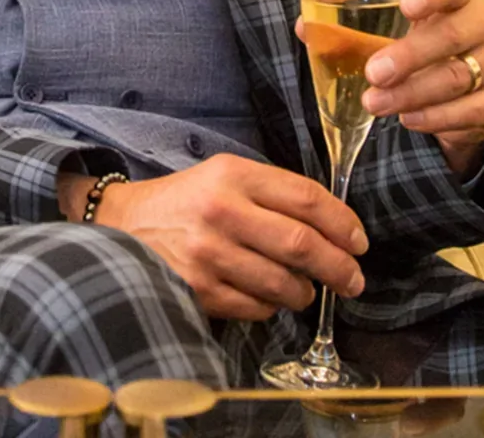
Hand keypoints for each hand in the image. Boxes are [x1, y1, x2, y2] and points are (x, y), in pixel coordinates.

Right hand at [69, 156, 368, 321]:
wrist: (123, 224)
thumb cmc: (187, 202)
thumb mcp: (225, 176)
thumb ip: (274, 193)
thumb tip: (336, 227)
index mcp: (234, 175)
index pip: (307, 198)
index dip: (343, 223)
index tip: (360, 243)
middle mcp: (222, 211)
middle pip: (302, 244)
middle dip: (339, 267)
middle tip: (353, 280)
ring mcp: (209, 253)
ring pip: (284, 284)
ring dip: (305, 293)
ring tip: (305, 290)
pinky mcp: (198, 289)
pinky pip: (257, 308)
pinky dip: (271, 307)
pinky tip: (266, 297)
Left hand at [359, 0, 483, 173]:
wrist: (465, 91)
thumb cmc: (420, 48)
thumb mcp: (391, 32)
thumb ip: (350, 28)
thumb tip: (305, 28)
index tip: (406, 5)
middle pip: (451, 35)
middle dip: (410, 55)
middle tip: (375, 72)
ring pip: (458, 78)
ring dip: (413, 93)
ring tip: (377, 103)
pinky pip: (471, 111)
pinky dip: (436, 118)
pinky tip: (408, 120)